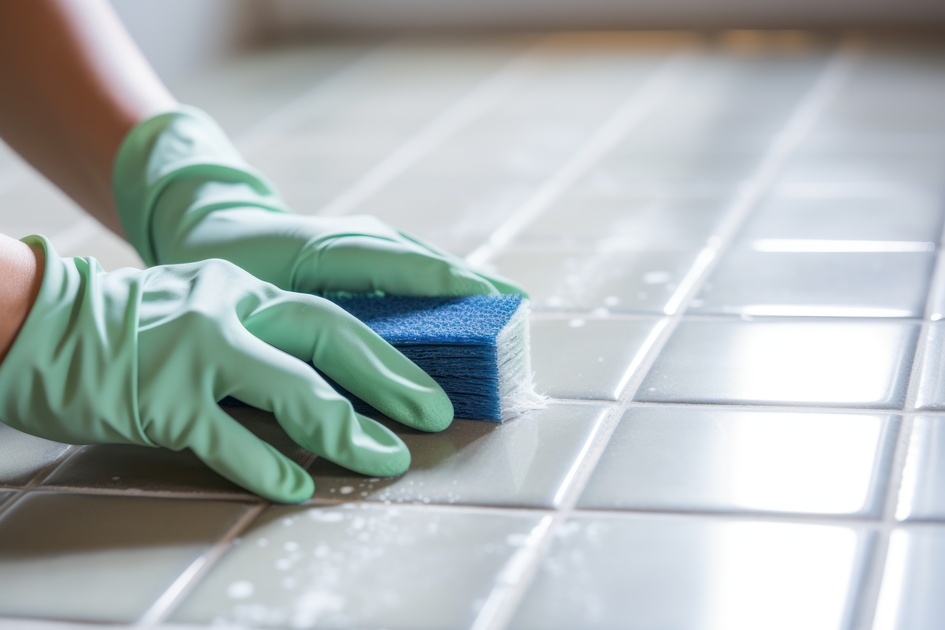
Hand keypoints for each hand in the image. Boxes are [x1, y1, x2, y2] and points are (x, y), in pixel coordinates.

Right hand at [0, 237, 452, 501]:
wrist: (42, 320)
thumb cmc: (131, 327)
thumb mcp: (206, 309)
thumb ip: (262, 338)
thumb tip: (330, 383)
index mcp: (247, 290)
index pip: (334, 316)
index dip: (390, 349)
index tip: (430, 381)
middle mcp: (231, 310)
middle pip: (331, 339)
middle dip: (391, 380)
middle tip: (435, 414)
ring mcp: (197, 351)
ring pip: (292, 390)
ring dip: (347, 429)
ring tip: (385, 460)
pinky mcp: (163, 396)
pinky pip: (228, 438)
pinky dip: (268, 466)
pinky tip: (300, 488)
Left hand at [113, 106, 524, 296]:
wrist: (213, 224)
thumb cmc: (228, 268)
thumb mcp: (252, 308)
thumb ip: (296, 337)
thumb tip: (343, 381)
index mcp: (323, 248)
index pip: (396, 263)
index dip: (447, 284)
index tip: (494, 301)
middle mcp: (352, 236)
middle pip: (423, 259)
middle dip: (470, 287)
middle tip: (516, 316)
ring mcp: (362, 236)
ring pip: (423, 259)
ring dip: (464, 285)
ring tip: (506, 312)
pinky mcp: (367, 246)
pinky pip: (413, 265)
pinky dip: (443, 284)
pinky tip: (467, 306)